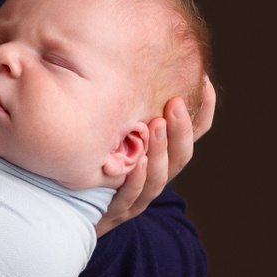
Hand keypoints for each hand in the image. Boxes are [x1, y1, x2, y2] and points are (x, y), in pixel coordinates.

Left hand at [93, 75, 217, 237]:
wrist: (70, 213)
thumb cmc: (93, 163)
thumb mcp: (111, 133)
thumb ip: (124, 107)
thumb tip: (126, 63)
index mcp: (161, 158)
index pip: (192, 136)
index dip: (202, 112)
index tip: (206, 83)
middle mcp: (154, 177)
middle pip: (180, 157)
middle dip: (180, 130)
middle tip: (175, 104)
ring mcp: (137, 198)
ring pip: (159, 178)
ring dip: (160, 151)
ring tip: (156, 125)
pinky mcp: (115, 213)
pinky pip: (129, 198)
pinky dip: (136, 181)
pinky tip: (137, 163)